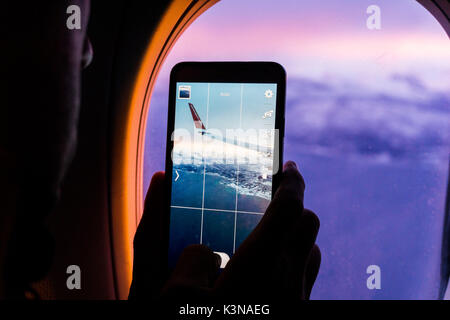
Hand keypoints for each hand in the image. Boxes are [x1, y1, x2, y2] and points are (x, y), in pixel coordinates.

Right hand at [129, 161, 320, 300]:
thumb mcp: (170, 301)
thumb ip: (188, 261)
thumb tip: (204, 249)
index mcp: (258, 269)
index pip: (289, 209)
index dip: (291, 182)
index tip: (288, 166)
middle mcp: (286, 283)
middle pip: (309, 225)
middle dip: (295, 205)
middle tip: (272, 199)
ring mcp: (296, 303)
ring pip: (311, 252)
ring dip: (296, 236)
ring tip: (268, 235)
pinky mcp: (297, 317)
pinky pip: (305, 278)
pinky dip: (294, 263)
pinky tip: (269, 272)